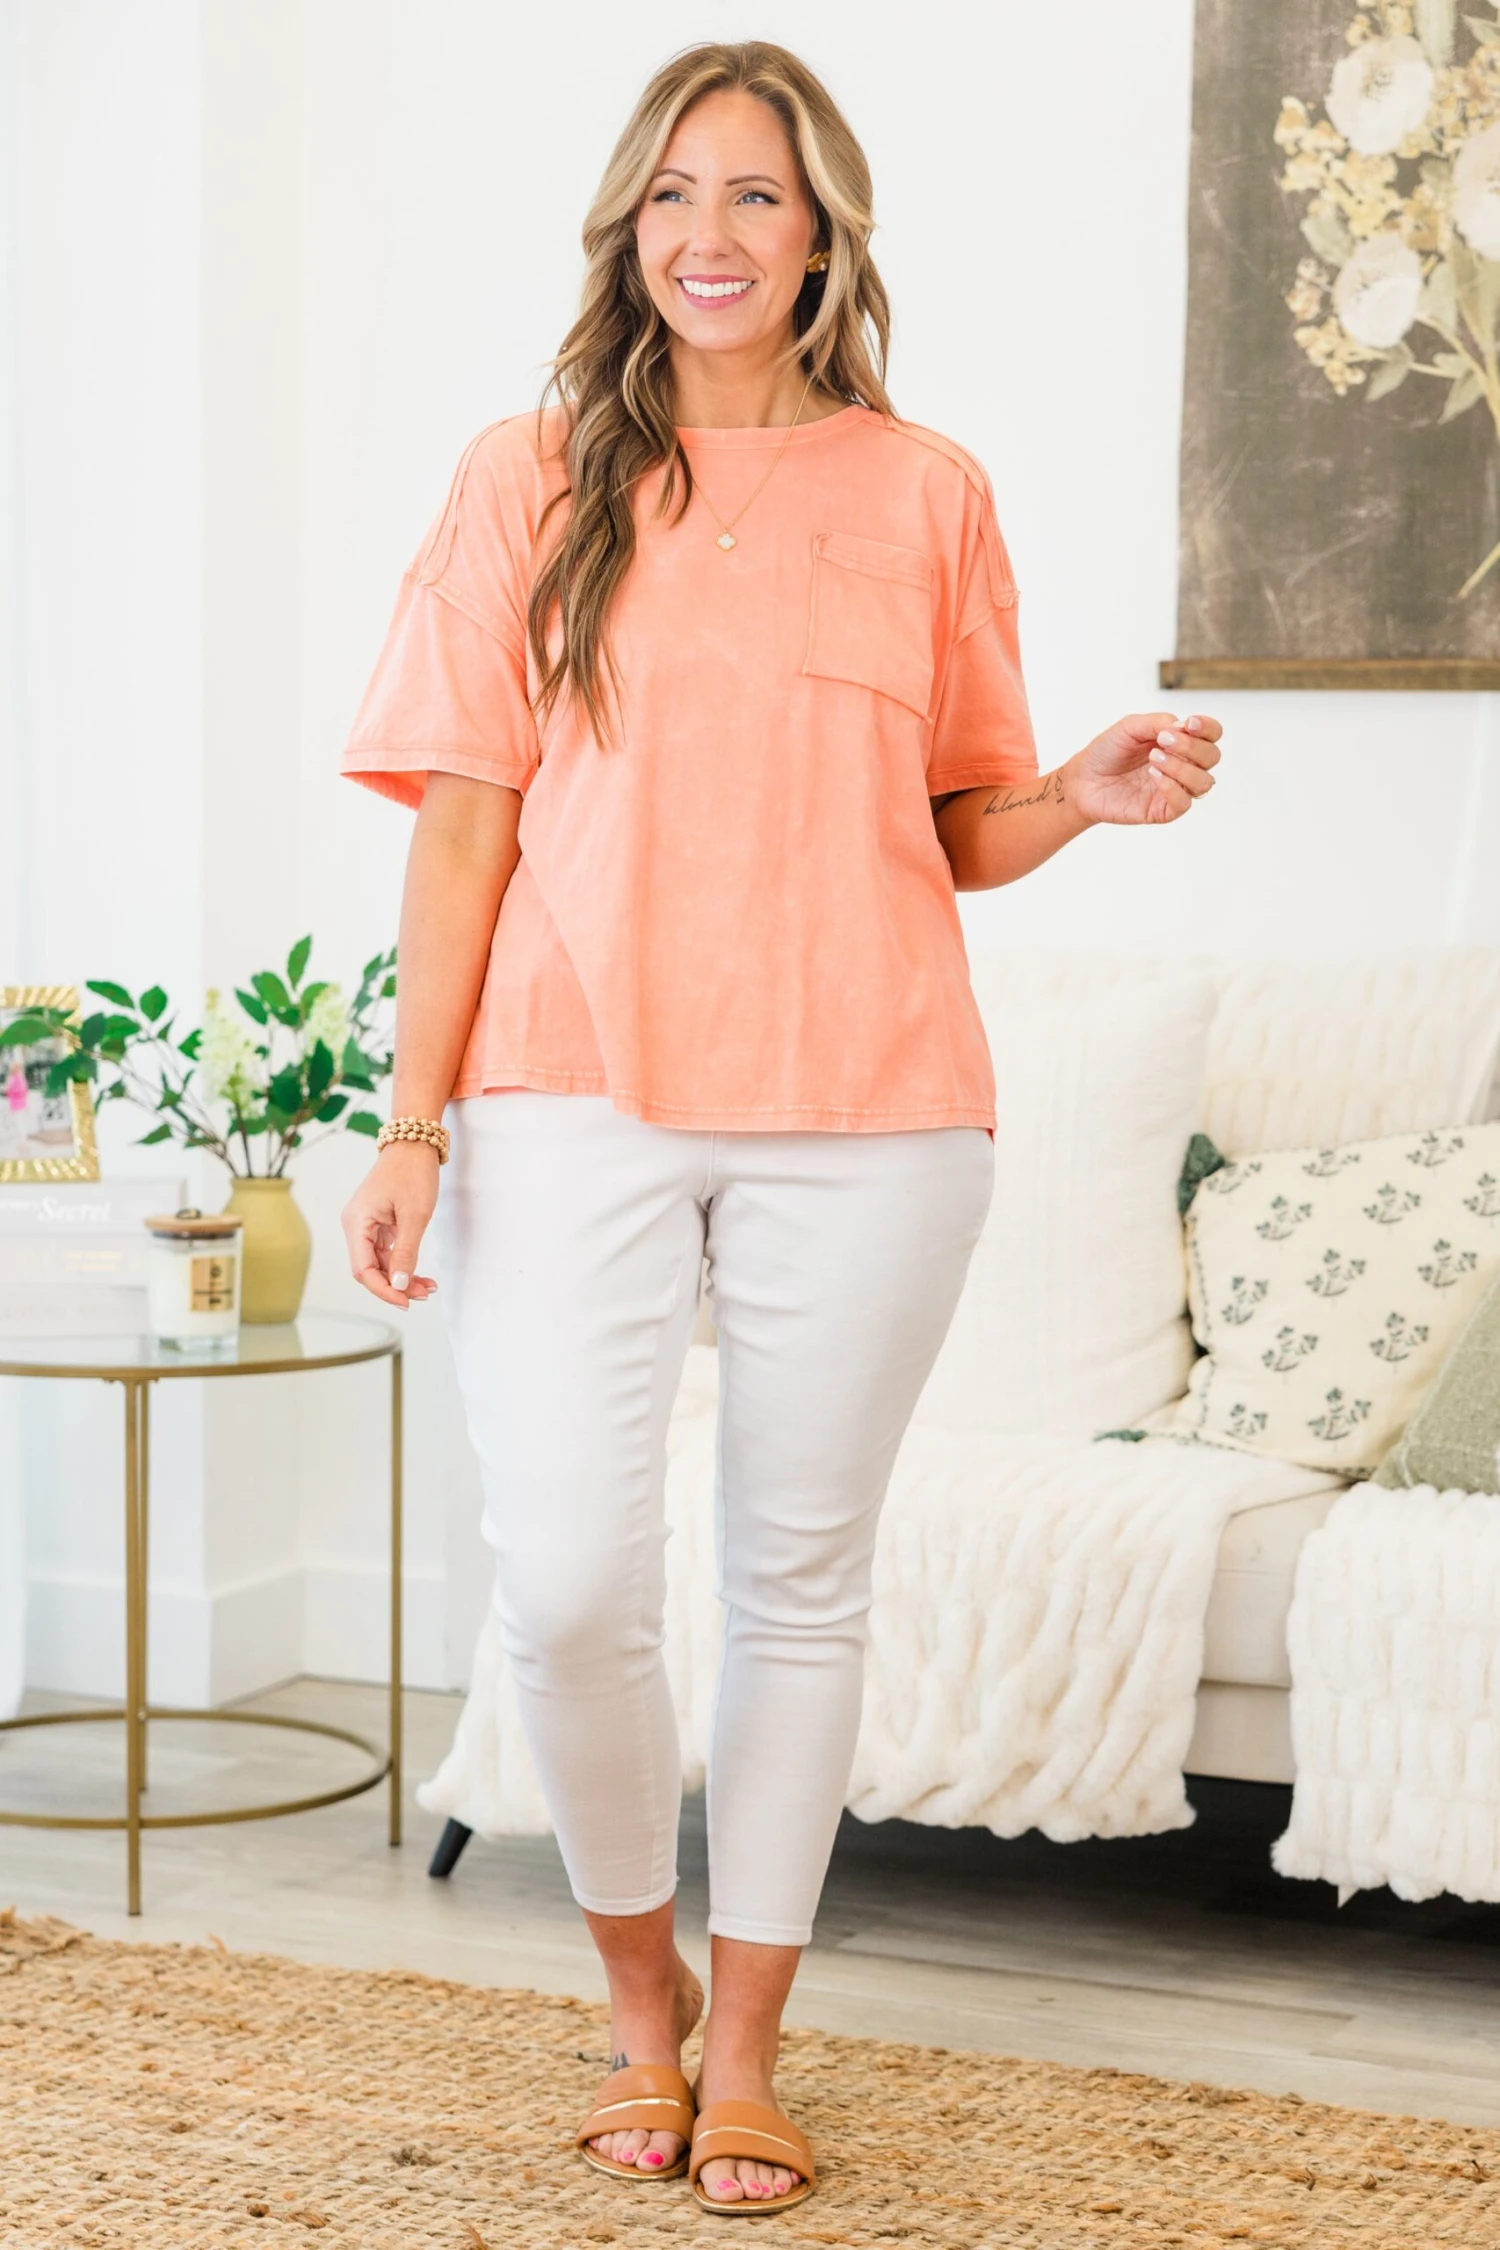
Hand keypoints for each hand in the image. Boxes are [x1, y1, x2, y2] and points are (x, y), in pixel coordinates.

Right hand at [341, 1142, 440, 1310]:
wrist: (414, 1142)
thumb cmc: (413, 1173)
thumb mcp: (415, 1216)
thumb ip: (406, 1252)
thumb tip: (398, 1285)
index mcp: (357, 1223)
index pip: (363, 1270)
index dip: (384, 1290)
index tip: (407, 1302)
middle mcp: (355, 1225)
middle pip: (370, 1269)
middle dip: (395, 1285)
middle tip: (425, 1294)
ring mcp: (365, 1224)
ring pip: (379, 1263)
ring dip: (401, 1277)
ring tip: (428, 1287)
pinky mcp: (376, 1222)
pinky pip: (385, 1251)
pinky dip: (402, 1263)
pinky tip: (420, 1274)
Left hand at [1066, 712, 1221, 825]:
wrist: (1082, 779)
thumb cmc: (1107, 751)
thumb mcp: (1130, 727)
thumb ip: (1158, 722)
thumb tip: (1184, 726)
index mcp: (1179, 743)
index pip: (1212, 735)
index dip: (1208, 728)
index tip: (1190, 724)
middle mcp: (1183, 765)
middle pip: (1212, 757)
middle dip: (1192, 747)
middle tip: (1162, 742)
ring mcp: (1175, 789)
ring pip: (1204, 782)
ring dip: (1182, 768)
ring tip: (1153, 759)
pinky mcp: (1163, 810)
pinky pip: (1184, 803)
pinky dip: (1172, 787)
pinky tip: (1153, 776)